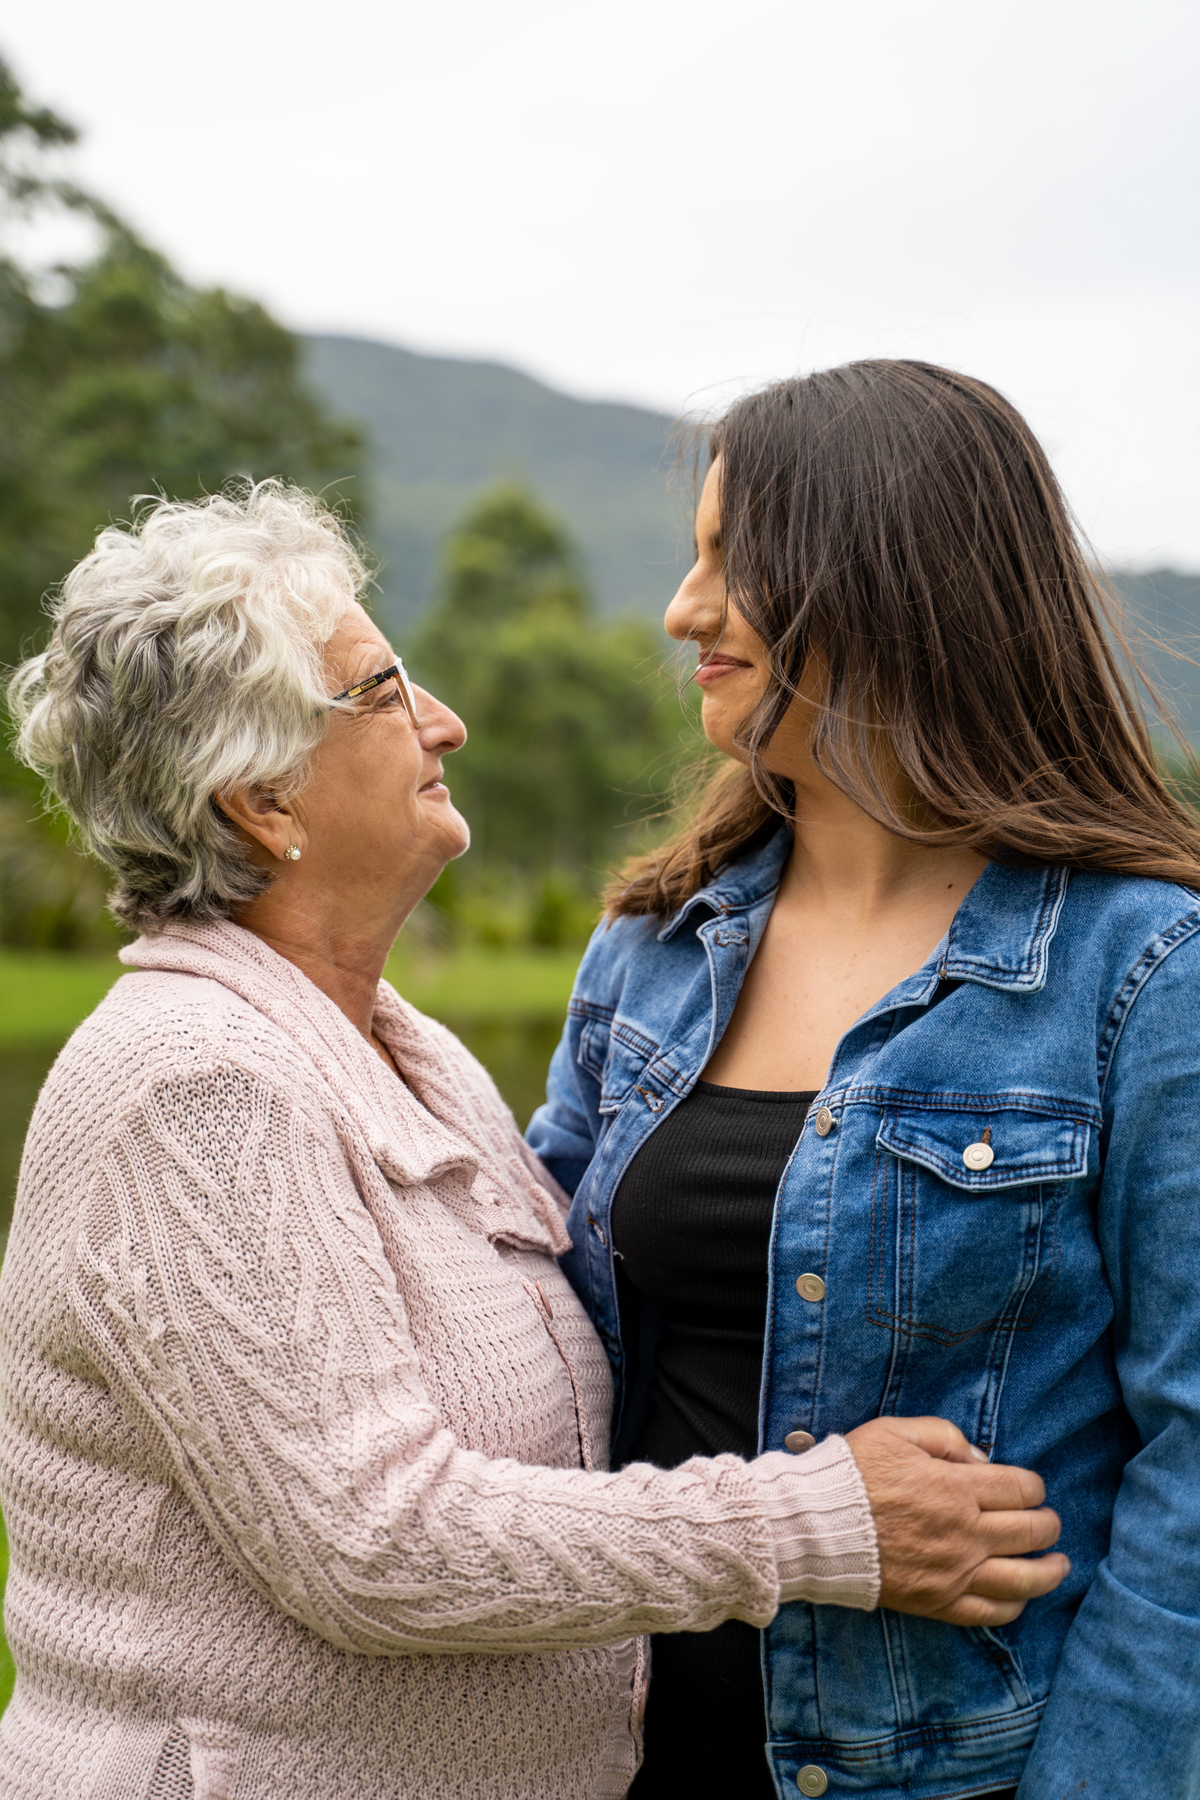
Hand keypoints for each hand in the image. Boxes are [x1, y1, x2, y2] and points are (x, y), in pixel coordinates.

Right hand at [844, 1416, 1069, 1626]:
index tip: (1030, 1487)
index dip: (1034, 1486)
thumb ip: (943, 1436)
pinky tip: (1021, 1596)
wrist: (814, 1526)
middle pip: (1030, 1532)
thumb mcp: (895, 1432)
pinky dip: (1015, 1605)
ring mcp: (954, 1572)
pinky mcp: (938, 1602)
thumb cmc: (851, 1473)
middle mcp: (965, 1533)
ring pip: (1023, 1579)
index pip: (1021, 1488)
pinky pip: (990, 1612)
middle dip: (1048, 1524)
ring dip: (1050, 1571)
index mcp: (956, 1488)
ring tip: (1058, 1564)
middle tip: (1049, 1522)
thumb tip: (980, 1458)